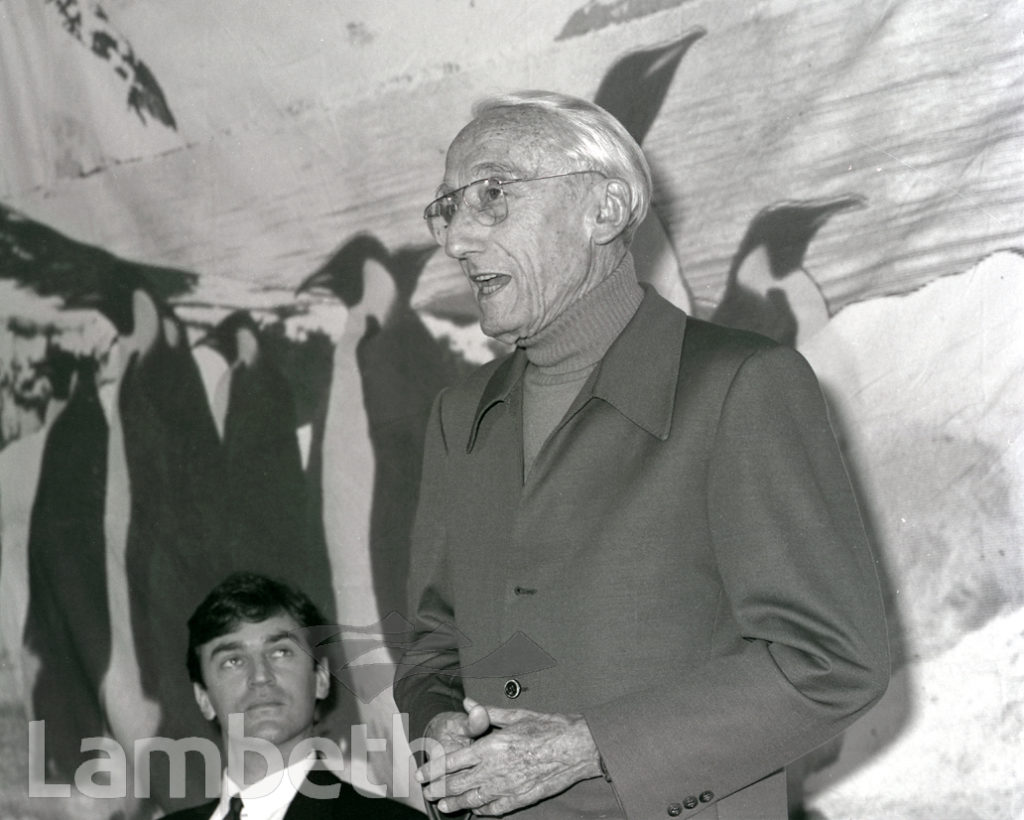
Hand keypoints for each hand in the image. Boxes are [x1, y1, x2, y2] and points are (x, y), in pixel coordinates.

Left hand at [417, 698, 602, 815]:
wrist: (577, 748)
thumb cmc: (548, 727)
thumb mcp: (516, 715)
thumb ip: (488, 712)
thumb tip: (468, 702)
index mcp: (491, 747)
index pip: (453, 762)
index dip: (433, 771)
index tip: (421, 776)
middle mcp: (495, 769)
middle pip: (458, 784)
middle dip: (439, 790)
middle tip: (427, 794)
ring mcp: (508, 786)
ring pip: (474, 799)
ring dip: (456, 803)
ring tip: (444, 806)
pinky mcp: (521, 798)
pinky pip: (495, 808)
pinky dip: (482, 809)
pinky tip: (476, 808)